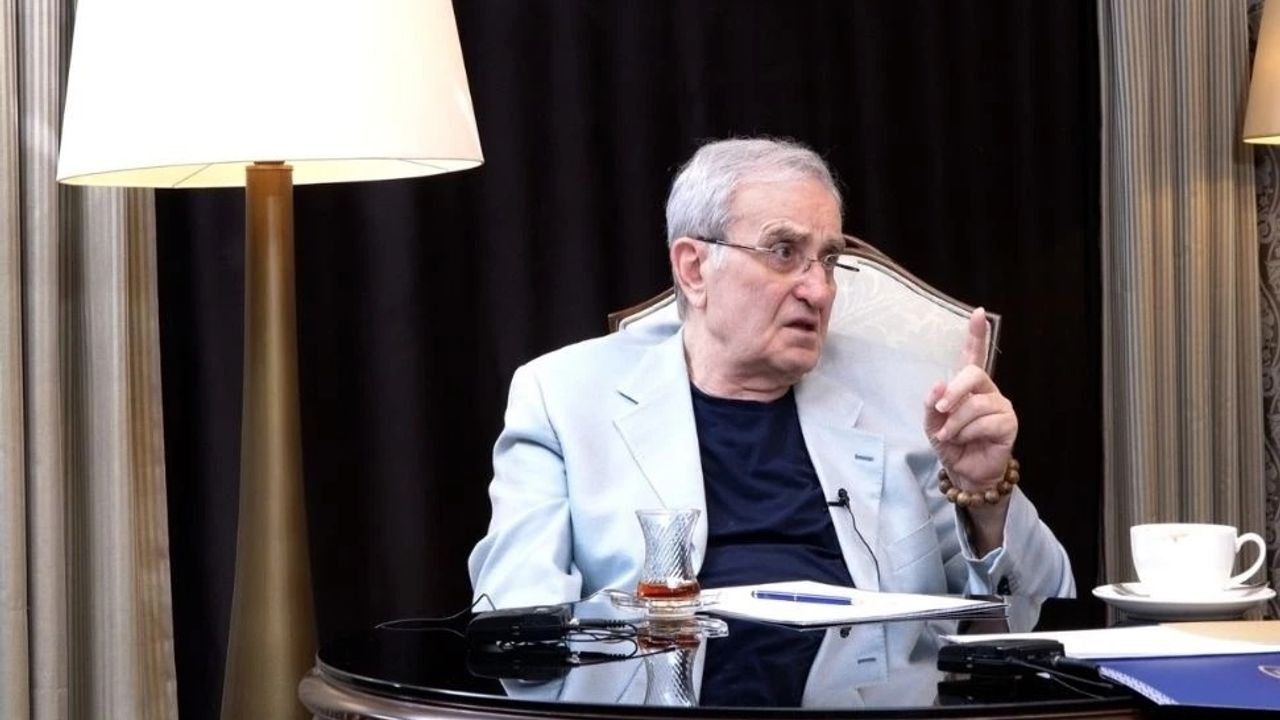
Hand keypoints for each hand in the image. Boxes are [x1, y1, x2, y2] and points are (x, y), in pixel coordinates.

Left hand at [923, 308, 1016, 492]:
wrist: (964, 470)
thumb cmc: (951, 443)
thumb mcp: (933, 424)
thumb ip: (931, 404)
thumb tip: (938, 384)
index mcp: (969, 386)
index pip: (973, 356)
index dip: (976, 335)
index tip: (977, 313)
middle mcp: (988, 390)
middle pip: (973, 375)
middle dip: (953, 392)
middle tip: (941, 409)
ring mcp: (1000, 405)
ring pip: (975, 404)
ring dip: (956, 423)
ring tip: (950, 436)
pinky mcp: (1009, 423)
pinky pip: (986, 422)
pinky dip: (968, 433)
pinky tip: (965, 440)